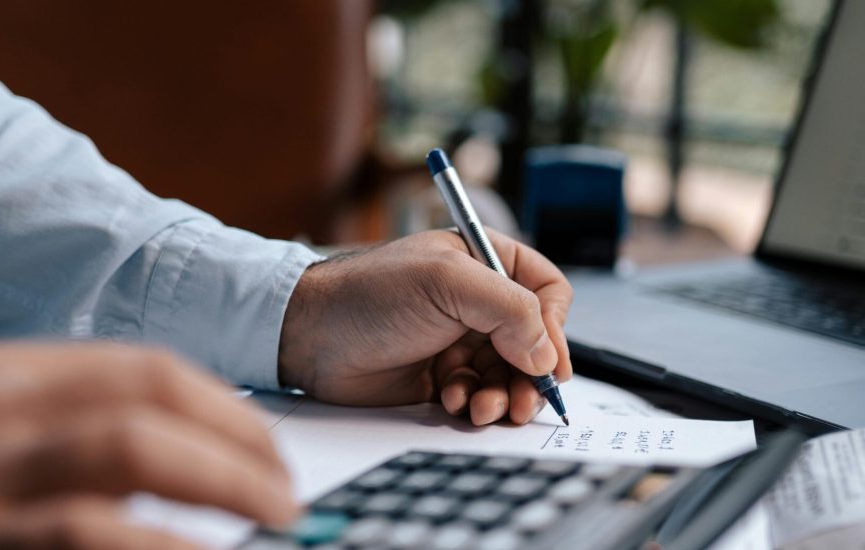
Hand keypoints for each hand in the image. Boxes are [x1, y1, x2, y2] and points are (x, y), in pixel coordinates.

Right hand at [0, 342, 296, 548]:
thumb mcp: (15, 438)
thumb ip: (86, 433)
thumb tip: (203, 457)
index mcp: (11, 378)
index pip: (145, 370)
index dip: (227, 410)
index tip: (271, 449)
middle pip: (147, 407)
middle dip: (237, 447)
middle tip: (285, 492)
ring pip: (127, 452)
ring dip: (221, 483)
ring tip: (274, 517)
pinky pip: (87, 533)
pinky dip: (162, 543)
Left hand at [279, 228, 572, 425]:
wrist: (309, 335)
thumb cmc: (370, 293)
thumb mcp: (447, 283)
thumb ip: (509, 309)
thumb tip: (546, 355)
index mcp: (485, 263)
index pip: (546, 292)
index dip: (555, 328)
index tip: (550, 363)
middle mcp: (477, 302)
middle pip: (533, 342)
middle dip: (530, 375)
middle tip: (523, 402)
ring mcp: (459, 340)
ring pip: (508, 375)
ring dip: (503, 395)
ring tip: (482, 407)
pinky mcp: (441, 375)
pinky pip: (477, 394)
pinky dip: (472, 403)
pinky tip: (450, 400)